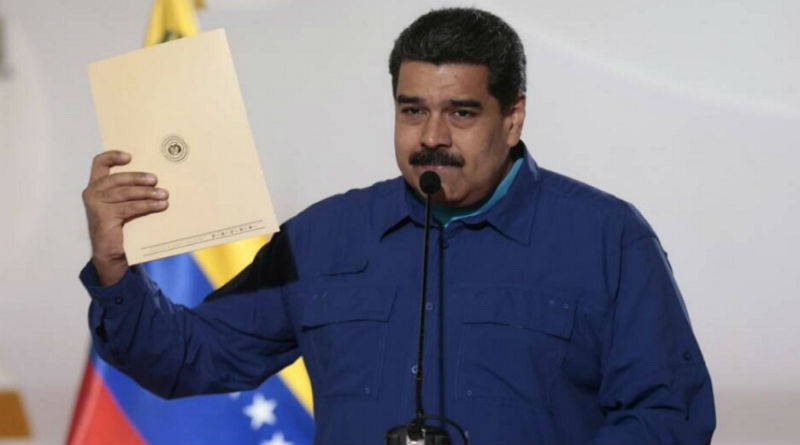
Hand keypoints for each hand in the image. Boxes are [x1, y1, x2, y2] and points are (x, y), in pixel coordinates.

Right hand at [82, 150, 168, 284]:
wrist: (112, 255)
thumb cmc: (121, 227)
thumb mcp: (123, 204)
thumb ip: (131, 191)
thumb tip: (156, 180)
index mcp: (96, 186)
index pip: (99, 163)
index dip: (113, 156)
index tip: (130, 156)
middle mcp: (92, 193)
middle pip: (117, 178)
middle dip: (138, 178)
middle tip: (156, 179)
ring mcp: (96, 204)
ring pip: (125, 193)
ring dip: (147, 193)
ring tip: (164, 194)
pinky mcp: (104, 216)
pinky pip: (130, 207)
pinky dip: (147, 205)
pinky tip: (160, 205)